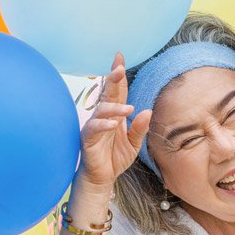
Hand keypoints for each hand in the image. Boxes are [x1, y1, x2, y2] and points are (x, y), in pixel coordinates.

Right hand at [75, 53, 151, 191]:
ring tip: (128, 109)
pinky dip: (103, 125)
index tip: (120, 57)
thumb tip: (146, 110)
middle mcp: (104, 116)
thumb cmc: (115, 157)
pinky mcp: (87, 138)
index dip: (118, 75)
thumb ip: (140, 128)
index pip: (118, 91)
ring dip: (115, 107)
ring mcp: (94, 126)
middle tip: (119, 67)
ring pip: (102, 110)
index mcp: (115, 114)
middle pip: (108, 93)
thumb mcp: (135, 143)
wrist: (102, 178)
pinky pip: (93, 128)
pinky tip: (113, 124)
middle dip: (113, 79)